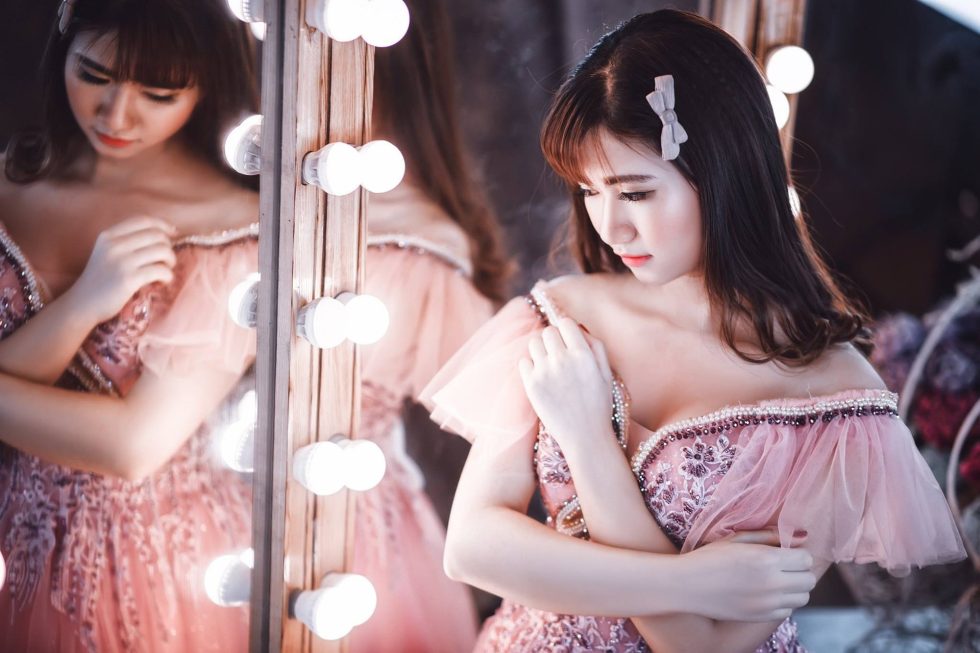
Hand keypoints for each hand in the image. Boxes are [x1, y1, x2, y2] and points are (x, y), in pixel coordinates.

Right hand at [66, 217, 176, 323]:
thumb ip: (127, 241)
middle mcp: (114, 244)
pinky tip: (162, 281)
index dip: (163, 225)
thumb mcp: (107, 252)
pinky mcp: (129, 279)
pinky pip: (161, 270)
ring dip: (170, 261)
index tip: (174, 233)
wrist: (83, 304)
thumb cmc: (101, 279)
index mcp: (109, 235)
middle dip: (168, 247)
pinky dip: (167, 276)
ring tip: (165, 270)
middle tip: (166, 261)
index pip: (143, 220)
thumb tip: (164, 234)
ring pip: (163, 251)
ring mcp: (121, 261)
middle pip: (157, 235)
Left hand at [518, 317, 614, 449]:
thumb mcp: (606, 372)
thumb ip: (595, 345)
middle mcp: (562, 360)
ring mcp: (544, 372)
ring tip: (549, 365)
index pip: (565, 323)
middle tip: (559, 354)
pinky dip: (530, 365)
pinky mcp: (531, 385)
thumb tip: (577, 327)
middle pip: (547, 332)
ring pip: (533, 344)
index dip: (566, 330)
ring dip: (540, 350)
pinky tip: (541, 376)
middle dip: (553, 339)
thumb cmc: (599, 404)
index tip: (567, 340)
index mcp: (583, 354)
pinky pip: (523, 361)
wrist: (585, 436)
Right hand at [674, 530, 815, 620]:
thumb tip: (801, 536)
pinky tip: (766, 592)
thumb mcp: (737, 539)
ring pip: (803, 598)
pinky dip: (783, 602)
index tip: (785, 552)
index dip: (798, 554)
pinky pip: (788, 611)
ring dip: (795, 588)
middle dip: (800, 571)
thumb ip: (770, 536)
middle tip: (783, 565)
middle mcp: (772, 584)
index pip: (806, 559)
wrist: (686, 585)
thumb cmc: (708, 557)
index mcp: (766, 559)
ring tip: (776, 579)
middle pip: (809, 580)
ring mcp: (767, 604)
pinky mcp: (760, 617)